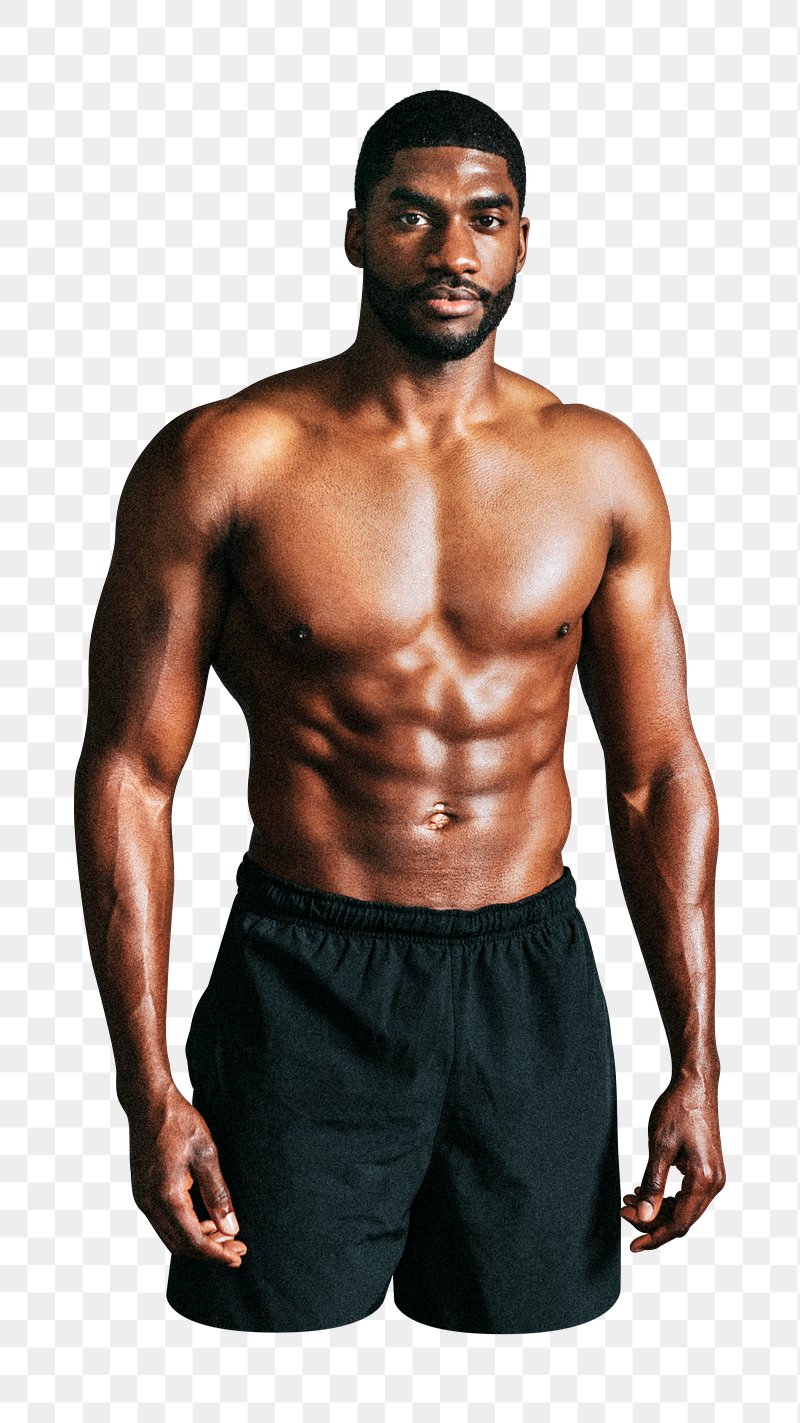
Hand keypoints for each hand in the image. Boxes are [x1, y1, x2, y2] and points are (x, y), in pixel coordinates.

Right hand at [127, 1082, 246, 1267]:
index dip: (218, 1253)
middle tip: (238, 1247)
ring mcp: (142, 1198)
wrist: (148, 1101)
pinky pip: (164, 1221)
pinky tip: (205, 1217)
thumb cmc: (178, 1122)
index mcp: (166, 1197)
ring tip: (226, 1233)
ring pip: (171, 1235)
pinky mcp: (142, 1191)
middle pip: (181, 1245)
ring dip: (198, 1239)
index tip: (239, 1257)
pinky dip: (186, 1226)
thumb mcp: (206, 1154)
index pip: (194, 1241)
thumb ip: (218, 1195)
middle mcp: (149, 1204)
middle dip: (210, 1251)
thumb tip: (231, 1229)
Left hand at [621, 1072, 724, 1251]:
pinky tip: (644, 1190)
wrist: (696, 1084)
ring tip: (628, 1200)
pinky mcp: (708, 1170)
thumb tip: (643, 1217)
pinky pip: (687, 1195)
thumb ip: (652, 1184)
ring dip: (657, 1209)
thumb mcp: (660, 1147)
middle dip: (651, 1222)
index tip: (631, 1245)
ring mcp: (714, 1177)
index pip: (679, 1223)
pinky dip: (666, 1198)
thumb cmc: (678, 1109)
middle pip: (682, 1219)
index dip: (653, 1236)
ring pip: (684, 1209)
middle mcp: (714, 1183)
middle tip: (622, 1212)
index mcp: (704, 1180)